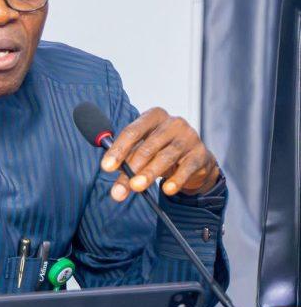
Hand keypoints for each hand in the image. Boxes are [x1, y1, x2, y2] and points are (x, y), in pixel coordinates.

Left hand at [101, 108, 219, 201]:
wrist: (195, 160)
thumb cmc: (163, 151)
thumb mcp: (143, 152)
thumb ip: (127, 162)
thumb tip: (113, 177)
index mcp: (153, 117)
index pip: (132, 131)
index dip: (118, 149)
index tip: (106, 166)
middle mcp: (172, 123)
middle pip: (148, 145)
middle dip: (132, 167)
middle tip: (122, 185)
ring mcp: (189, 137)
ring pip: (166, 156)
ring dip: (149, 173)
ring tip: (137, 187)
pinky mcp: (201, 154)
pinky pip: (187, 168)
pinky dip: (176, 179)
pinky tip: (167, 189)